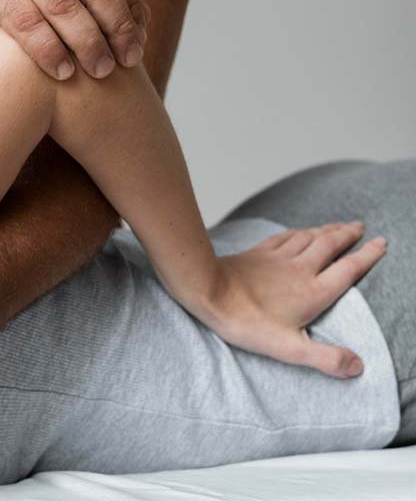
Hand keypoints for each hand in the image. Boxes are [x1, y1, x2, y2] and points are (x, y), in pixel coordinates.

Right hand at [0, 0, 149, 80]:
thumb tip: (133, 12)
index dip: (131, 4)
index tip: (138, 37)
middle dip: (119, 27)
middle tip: (128, 59)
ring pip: (66, 7)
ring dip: (89, 44)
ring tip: (100, 71)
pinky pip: (29, 25)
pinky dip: (50, 52)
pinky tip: (62, 72)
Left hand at [196, 222, 386, 377]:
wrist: (209, 292)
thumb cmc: (247, 322)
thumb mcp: (289, 348)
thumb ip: (325, 358)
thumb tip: (357, 366)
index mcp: (314, 292)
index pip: (349, 269)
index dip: (368, 255)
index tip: (382, 243)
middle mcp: (300, 269)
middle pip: (331, 245)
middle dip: (348, 235)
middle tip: (361, 227)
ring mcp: (278, 258)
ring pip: (309, 237)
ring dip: (326, 229)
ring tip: (338, 225)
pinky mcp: (258, 252)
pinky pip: (284, 236)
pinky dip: (298, 231)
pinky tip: (298, 231)